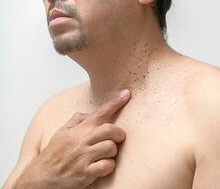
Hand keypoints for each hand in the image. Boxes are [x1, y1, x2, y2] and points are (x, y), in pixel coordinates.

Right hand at [14, 89, 130, 188]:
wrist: (41, 178)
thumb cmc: (53, 155)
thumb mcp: (61, 133)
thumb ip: (76, 121)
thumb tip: (89, 113)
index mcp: (78, 130)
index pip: (100, 112)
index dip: (115, 102)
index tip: (126, 94)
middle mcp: (82, 141)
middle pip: (111, 129)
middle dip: (119, 133)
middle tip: (117, 138)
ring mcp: (84, 157)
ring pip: (111, 148)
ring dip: (112, 152)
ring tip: (104, 155)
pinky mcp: (86, 173)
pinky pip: (107, 166)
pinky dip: (108, 166)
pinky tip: (101, 167)